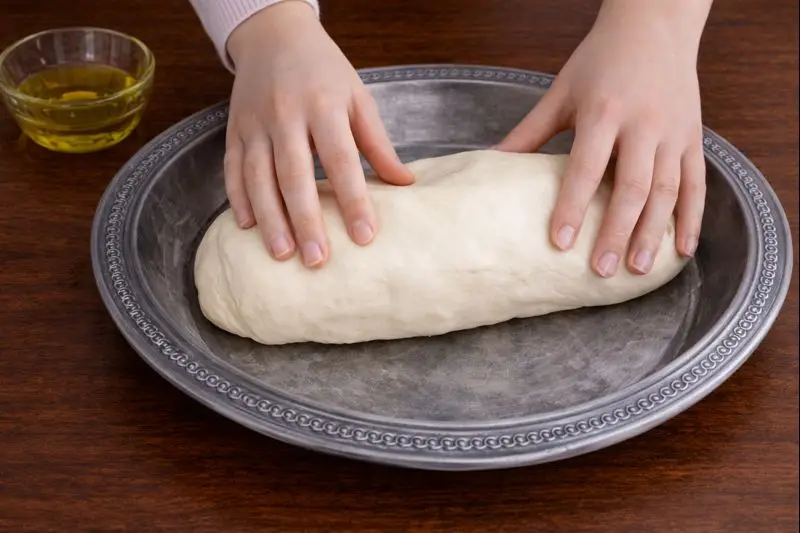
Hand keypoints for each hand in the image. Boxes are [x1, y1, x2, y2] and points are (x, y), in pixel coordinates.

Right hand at [225, 1, 413, 267]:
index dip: (353, 200)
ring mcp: (255, 123)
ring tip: (282, 254)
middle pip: (295, 174)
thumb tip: (404, 183)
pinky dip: (238, 199)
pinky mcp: (234, 131)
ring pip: (258, 177)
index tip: (365, 236)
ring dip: (270, 218)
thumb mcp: (358, 97)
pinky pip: (232, 169)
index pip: (342, 159)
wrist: (273, 36)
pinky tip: (247, 227)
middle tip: (317, 260)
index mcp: (324, 105)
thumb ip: (377, 143)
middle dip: (306, 220)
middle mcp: (285, 115)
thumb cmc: (323, 71)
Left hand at [497, 0, 711, 276]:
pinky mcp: (694, 138)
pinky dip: (691, 218)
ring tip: (638, 270)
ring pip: (667, 191)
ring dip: (653, 233)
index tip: (559, 242)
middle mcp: (643, 125)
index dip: (572, 206)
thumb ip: (529, 132)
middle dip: (616, 232)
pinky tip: (681, 249)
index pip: (586, 167)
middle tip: (600, 270)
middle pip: (632, 187)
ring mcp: (674, 133)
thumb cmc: (600, 61)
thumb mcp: (561, 92)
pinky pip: (697, 184)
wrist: (654, 26)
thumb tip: (491, 161)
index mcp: (604, 112)